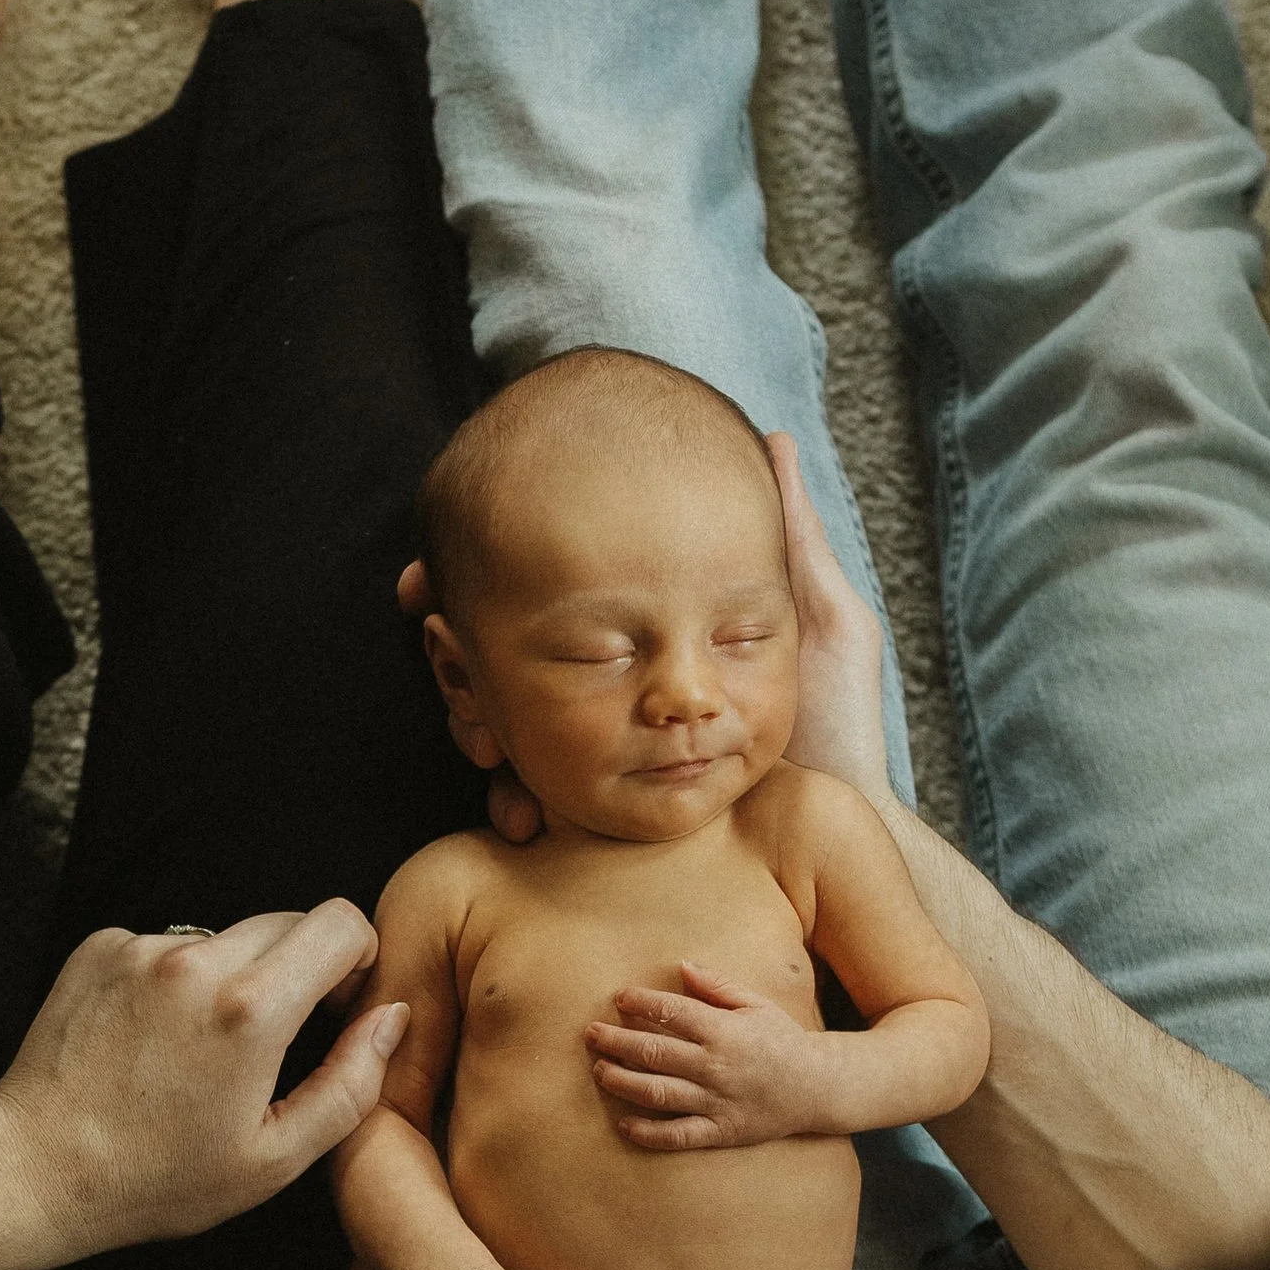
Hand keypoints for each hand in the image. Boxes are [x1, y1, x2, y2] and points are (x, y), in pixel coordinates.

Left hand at [0, 906, 406, 1258]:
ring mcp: (142, 946)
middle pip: (287, 921)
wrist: (38, 1167)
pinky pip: (169, 943)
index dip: (356, 958)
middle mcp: (196, 960)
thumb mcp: (275, 1157)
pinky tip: (154, 1041)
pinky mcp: (102, 946)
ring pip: (226, 936)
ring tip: (200, 1052)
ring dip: (233, 976)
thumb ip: (351, 1085)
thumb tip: (390, 1020)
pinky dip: (176, 980)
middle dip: (299, 969)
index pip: (338, 922)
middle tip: (274, 1039)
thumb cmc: (156, 1178)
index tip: (338, 1003)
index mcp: (250, 1010)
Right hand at [401, 456, 888, 831]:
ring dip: (478, 733)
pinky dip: (515, 803)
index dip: (478, 585)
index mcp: (642, 636)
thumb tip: (769, 441)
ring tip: (482, 740)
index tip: (426, 580)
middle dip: (461, 664)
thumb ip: (789, 539)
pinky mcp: (609, 810)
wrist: (843, 827)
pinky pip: (543, 802)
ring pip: (509, 732)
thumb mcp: (822, 621)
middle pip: (504, 663)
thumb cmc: (840, 725)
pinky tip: (519, 813)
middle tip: (443, 656)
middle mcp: (614, 688)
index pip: (545, 600)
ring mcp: (607, 749)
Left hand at [588, 963, 849, 1147]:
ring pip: (658, 1093)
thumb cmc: (782, 1041)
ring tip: (600, 1071)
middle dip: (616, 1041)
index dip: (640, 1003)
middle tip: (591, 1034)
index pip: (672, 1012)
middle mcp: (716, 1066)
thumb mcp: (756, 1005)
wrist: (818, 1088)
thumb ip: (718, 987)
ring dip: (622, 1082)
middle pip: (654, 1052)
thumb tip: (683, 965)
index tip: (619, 999)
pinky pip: (677, 1135)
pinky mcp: (720, 1132)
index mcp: (725, 1031)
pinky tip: (625, 1124)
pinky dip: (648, 1133)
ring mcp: (717, 1102)